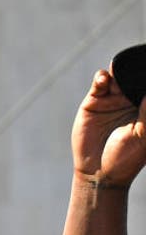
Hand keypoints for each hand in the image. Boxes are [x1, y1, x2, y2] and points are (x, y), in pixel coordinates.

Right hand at [71, 68, 145, 187]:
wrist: (98, 172)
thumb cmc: (127, 157)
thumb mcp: (143, 135)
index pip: (145, 85)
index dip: (144, 75)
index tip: (144, 67)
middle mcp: (131, 100)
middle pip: (134, 76)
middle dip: (134, 68)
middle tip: (137, 61)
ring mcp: (112, 100)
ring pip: (118, 76)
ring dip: (120, 69)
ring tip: (118, 69)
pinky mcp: (93, 102)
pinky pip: (99, 83)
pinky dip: (101, 77)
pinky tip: (104, 79)